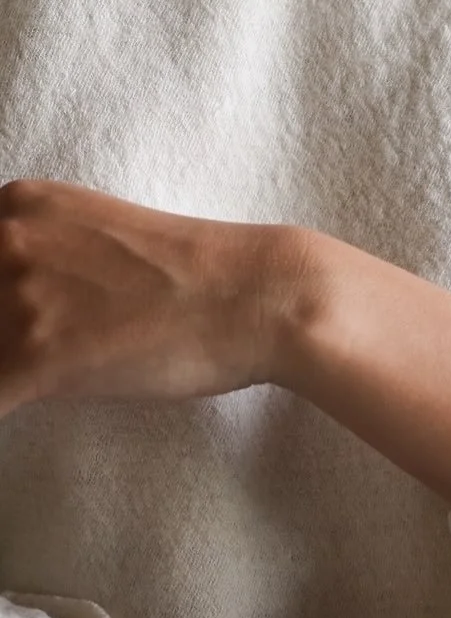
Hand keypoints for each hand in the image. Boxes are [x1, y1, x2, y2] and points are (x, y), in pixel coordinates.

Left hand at [0, 178, 288, 415]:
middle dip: (1, 345)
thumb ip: (43, 262)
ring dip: (7, 378)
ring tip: (48, 386)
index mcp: (20, 204)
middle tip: (44, 362)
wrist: (258, 296)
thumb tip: (19, 314)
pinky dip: (4, 412)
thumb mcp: (99, 242)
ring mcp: (18, 296)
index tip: (14, 335)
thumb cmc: (199, 278)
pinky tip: (28, 413)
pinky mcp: (35, 357)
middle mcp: (6, 238)